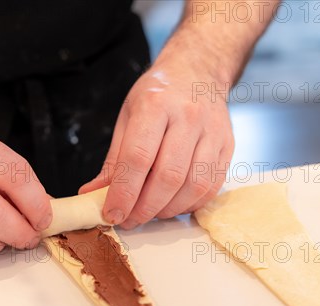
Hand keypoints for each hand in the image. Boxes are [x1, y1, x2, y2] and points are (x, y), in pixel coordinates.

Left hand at [80, 54, 233, 228]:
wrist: (197, 70)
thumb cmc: (157, 95)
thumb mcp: (127, 117)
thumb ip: (114, 160)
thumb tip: (92, 194)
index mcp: (155, 105)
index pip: (138, 158)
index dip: (124, 193)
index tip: (112, 214)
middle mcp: (188, 117)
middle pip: (168, 176)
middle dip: (145, 208)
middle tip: (129, 220)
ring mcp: (212, 131)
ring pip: (193, 185)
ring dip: (168, 210)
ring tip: (150, 214)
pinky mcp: (227, 146)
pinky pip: (211, 186)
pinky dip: (190, 204)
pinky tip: (173, 205)